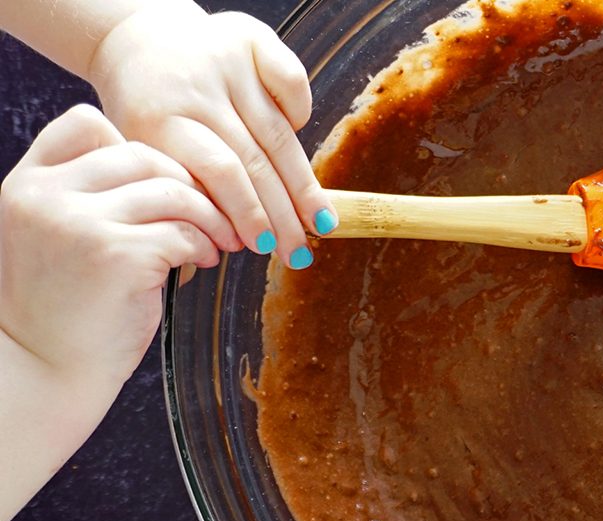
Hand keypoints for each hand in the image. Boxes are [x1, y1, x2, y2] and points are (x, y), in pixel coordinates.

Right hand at [0, 104, 237, 390]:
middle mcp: (47, 194)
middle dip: (190, 185)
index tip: (164, 185)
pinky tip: (204, 262)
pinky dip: (205, 245)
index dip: (136, 147)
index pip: (86, 123)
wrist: (44, 370)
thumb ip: (89, 198)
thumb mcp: (58, 237)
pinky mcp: (117, 254)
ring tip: (217, 242)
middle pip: (143, 155)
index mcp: (28, 182)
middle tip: (214, 218)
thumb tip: (172, 173)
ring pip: (172, 190)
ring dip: (209, 216)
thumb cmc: (62, 309)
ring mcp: (79, 221)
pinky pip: (183, 231)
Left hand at [88, 1, 335, 268]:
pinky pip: (292, 82)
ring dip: (302, 186)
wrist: (134, 39)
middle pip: (254, 159)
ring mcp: (225, 60)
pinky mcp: (250, 38)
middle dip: (282, 213)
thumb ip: (172, 189)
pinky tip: (300, 155)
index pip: (219, 173)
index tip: (262, 248)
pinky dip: (302, 116)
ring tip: (320, 223)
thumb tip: (209, 252)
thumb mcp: (136, 148)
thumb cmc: (141, 108)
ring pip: (278, 133)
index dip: (247, 212)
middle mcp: (195, 86)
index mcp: (156, 118)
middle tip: (299, 252)